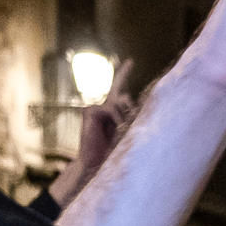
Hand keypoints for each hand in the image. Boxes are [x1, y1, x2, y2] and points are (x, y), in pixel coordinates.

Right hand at [53, 61, 136, 208]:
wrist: (95, 164)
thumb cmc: (112, 153)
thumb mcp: (126, 134)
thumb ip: (130, 119)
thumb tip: (136, 106)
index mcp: (112, 112)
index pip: (118, 89)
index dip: (123, 74)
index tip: (130, 61)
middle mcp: (103, 107)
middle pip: (119, 91)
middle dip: (127, 90)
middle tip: (130, 87)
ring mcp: (94, 109)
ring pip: (117, 101)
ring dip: (125, 115)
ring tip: (124, 128)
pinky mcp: (89, 112)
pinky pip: (110, 109)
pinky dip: (117, 117)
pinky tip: (119, 126)